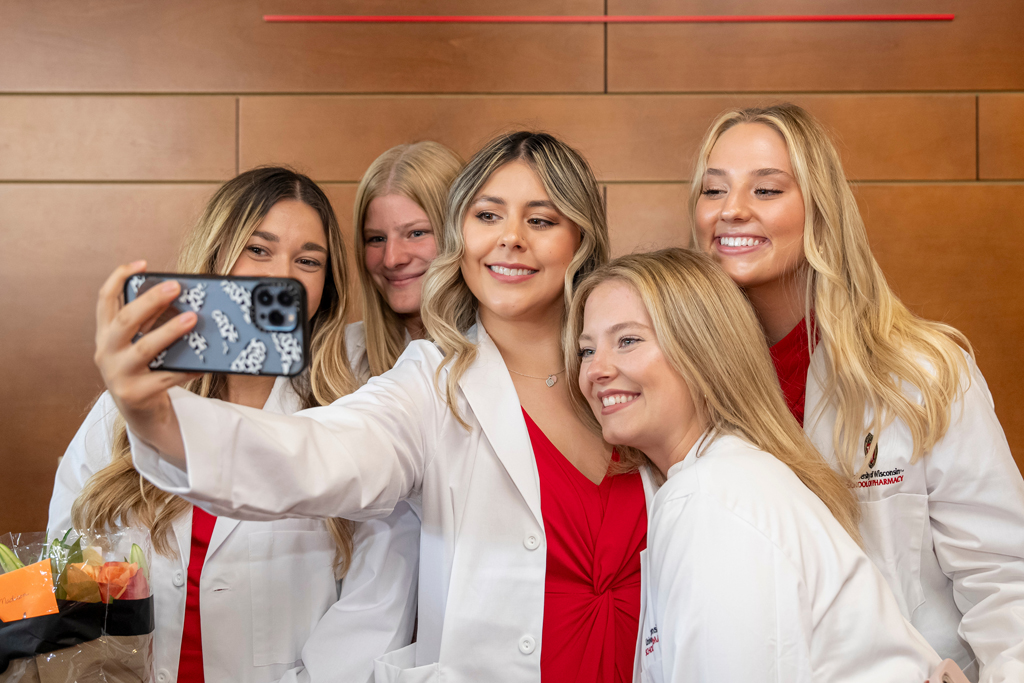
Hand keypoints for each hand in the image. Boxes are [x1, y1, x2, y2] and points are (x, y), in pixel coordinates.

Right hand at [94, 261, 197, 464]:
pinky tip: (204, 361)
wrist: (141, 414)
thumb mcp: (140, 342)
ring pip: (145, 349)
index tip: (142, 263)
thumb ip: (151, 321)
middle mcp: (105, 352)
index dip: (120, 278)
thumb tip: (182, 296)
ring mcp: (118, 375)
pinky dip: (187, 367)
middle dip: (151, 300)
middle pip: (125, 320)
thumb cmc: (146, 370)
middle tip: (176, 287)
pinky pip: (167, 377)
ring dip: (170, 332)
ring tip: (193, 319)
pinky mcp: (136, 394)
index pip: (105, 299)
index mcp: (105, 334)